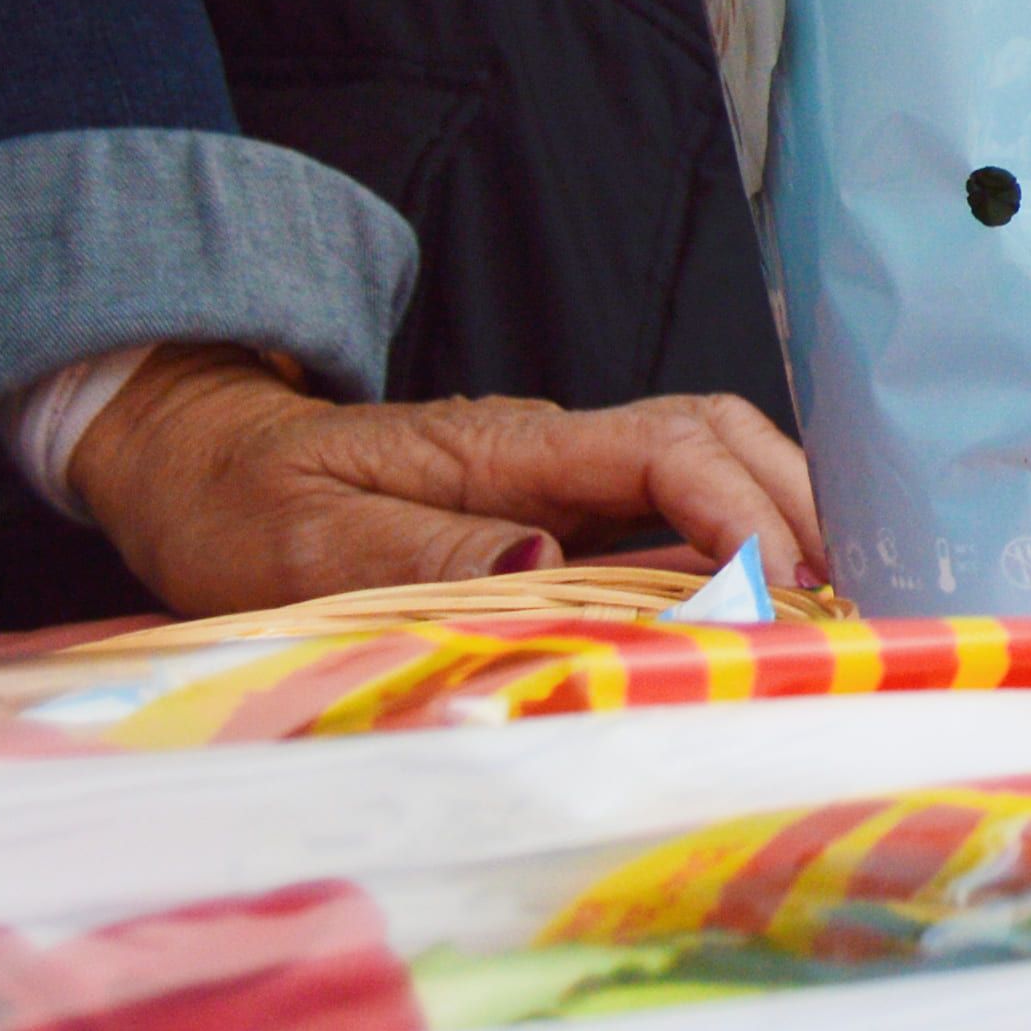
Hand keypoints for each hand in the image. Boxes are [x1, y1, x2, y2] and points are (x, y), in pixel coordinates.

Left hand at [59, 347, 820, 618]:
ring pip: (708, 455)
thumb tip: (550, 554)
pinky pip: (669, 499)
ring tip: (819, 599)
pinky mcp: (551, 502)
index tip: (777, 586)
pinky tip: (753, 594)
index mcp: (508, 443)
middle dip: (792, 501)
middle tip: (834, 599)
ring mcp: (558, 469)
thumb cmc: (241, 505)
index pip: (666, 448)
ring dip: (777, 511)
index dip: (739, 511)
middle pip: (717, 431)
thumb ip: (424, 548)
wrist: (195, 459)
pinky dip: (734, 532)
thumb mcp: (304, 543)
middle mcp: (552, 444)